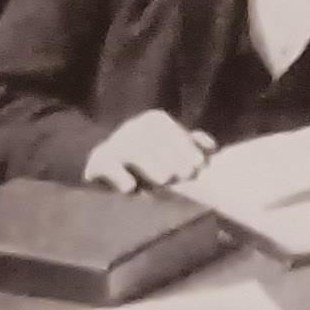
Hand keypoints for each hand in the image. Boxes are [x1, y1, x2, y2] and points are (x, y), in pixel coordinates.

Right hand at [83, 109, 214, 192]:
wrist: (109, 164)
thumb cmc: (151, 159)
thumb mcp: (173, 149)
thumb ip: (192, 146)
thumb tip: (211, 146)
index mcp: (154, 121)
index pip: (171, 130)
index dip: (186, 147)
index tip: (199, 166)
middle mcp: (133, 127)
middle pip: (153, 140)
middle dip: (172, 157)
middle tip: (186, 176)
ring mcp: (115, 143)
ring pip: (132, 150)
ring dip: (150, 164)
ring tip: (165, 180)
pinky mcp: (98, 161)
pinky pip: (107, 165)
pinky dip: (119, 176)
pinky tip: (131, 188)